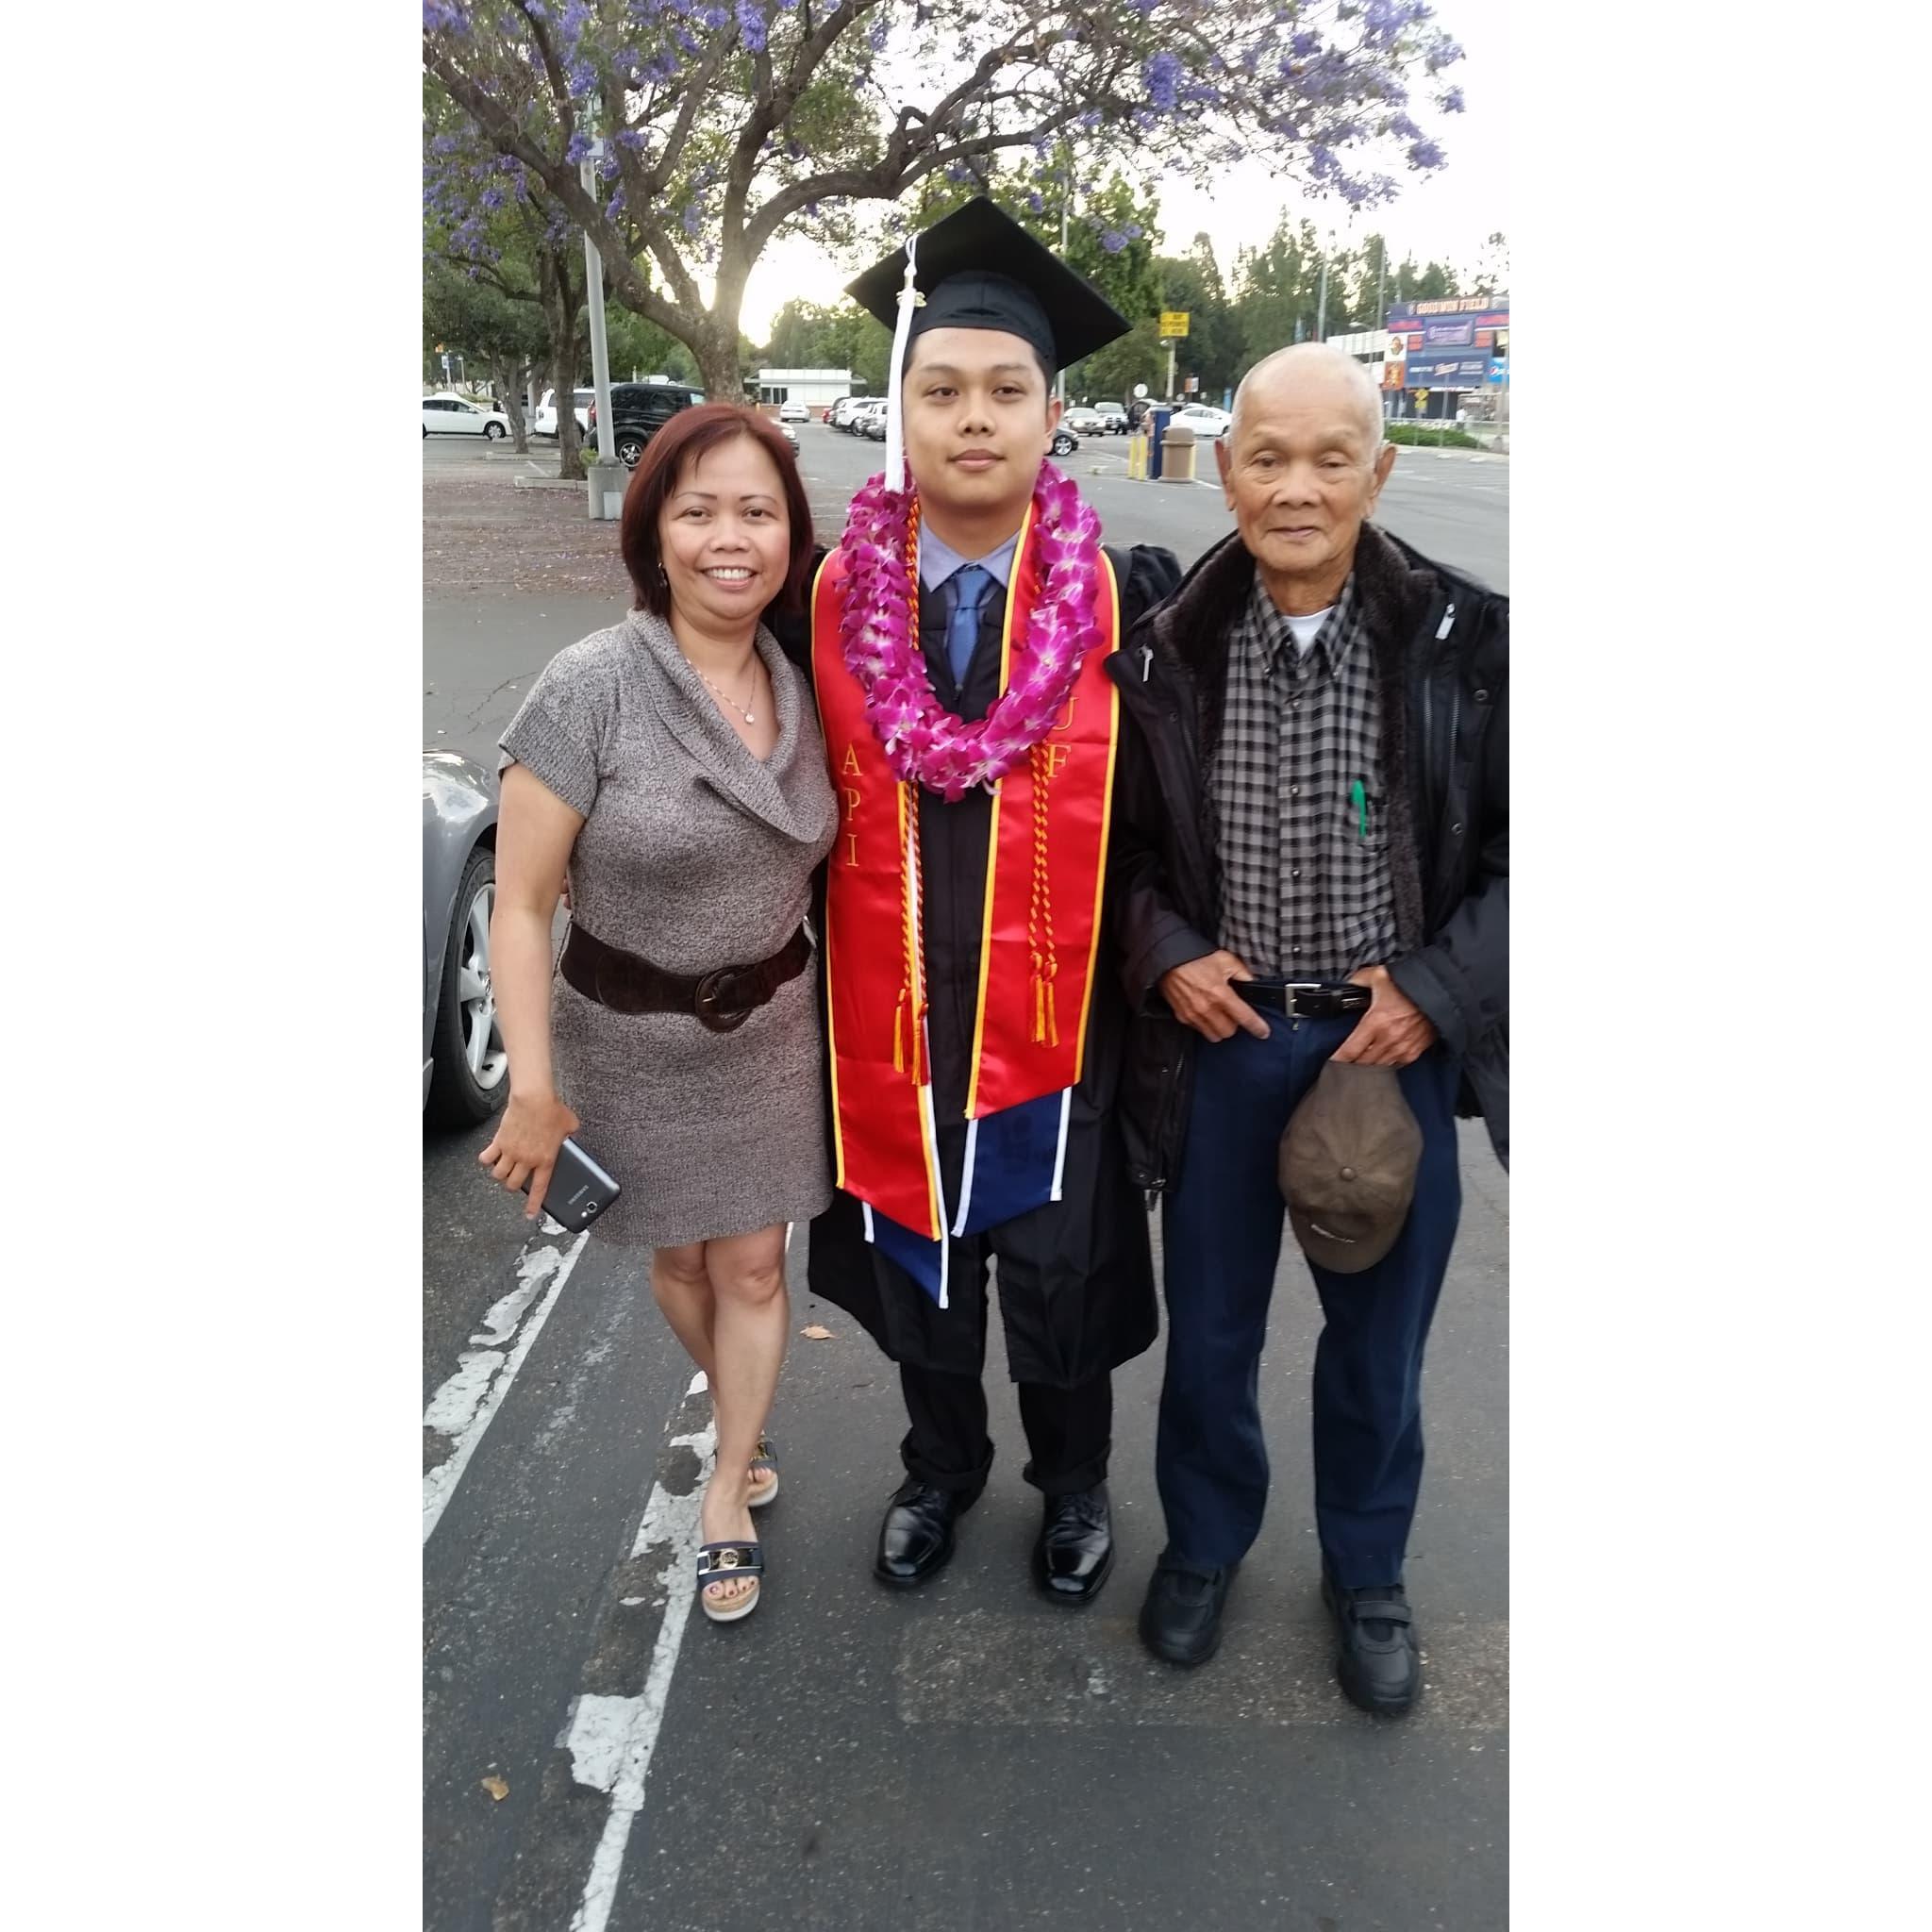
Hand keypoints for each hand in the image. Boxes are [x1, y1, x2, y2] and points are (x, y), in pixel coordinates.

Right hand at [479, 1091, 580, 1218]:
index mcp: (545, 1160)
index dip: (534, 1205)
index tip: (530, 1215)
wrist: (534, 1098)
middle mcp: (526, 1160)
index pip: (539, 1189)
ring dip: (500, 1175)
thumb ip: (571, 1136)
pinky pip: (486, 1158)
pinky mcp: (499, 1142)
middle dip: (514, 1187)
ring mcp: (511, 1152)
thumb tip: (572, 1136)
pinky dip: (486, 1160)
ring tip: (503, 1170)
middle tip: (516, 1181)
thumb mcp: (570, 1126)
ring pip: (499, 1175)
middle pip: (514, 1185)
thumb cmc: (552, 1110)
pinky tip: (489, 1157)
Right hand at [1159, 949, 1270, 1041]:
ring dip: (1219, 1028)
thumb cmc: (1195, 958)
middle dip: (1234, 1025)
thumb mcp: (1225, 959)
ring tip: (1219, 1016)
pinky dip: (1204, 1025)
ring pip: (1214, 1035)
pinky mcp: (1182, 1016)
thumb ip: (1242, 973)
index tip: (1263, 1032)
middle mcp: (1207, 1008)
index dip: (1257, 1027)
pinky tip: (1205, 1013)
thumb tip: (1252, 982)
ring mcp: (1193, 1014)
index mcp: (1221, 994)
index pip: (1245, 1017)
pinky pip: (1198, 1029)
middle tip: (1233, 1014)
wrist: (1169, 960)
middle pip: (1229, 1032)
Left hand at [1328, 964, 1435, 1067]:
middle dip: (1350, 1065)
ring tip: (1359, 1064)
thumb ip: (1359, 980)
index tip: (1330, 1062)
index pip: (1350, 1051)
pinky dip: (1386, 1064)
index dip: (1337, 1059)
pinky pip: (1395, 1065)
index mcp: (1375, 1022)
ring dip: (1367, 1066)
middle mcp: (1388, 1039)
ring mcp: (1402, 1048)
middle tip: (1343, 1063)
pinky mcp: (1414, 1051)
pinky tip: (1380, 1059)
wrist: (1442, 992)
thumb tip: (1347, 984)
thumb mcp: (1379, 976)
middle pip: (1362, 1063)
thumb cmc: (1411, 985)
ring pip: (1378, 1067)